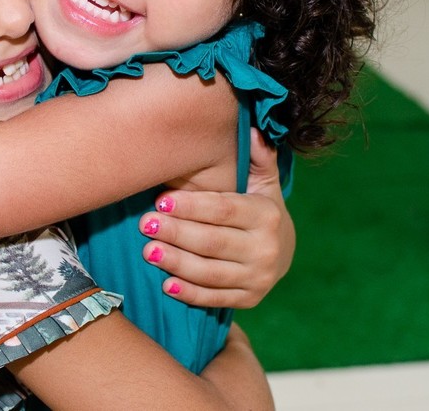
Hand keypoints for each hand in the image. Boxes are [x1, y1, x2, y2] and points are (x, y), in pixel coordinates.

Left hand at [137, 128, 294, 308]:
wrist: (283, 252)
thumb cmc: (260, 210)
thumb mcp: (264, 182)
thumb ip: (258, 157)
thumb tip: (250, 129)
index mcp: (266, 215)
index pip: (224, 210)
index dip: (192, 206)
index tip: (161, 200)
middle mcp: (266, 249)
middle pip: (213, 242)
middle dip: (176, 233)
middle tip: (145, 224)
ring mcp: (258, 278)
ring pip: (210, 272)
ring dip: (176, 263)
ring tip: (148, 251)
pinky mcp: (249, 300)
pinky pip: (215, 298)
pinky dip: (190, 293)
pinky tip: (166, 284)